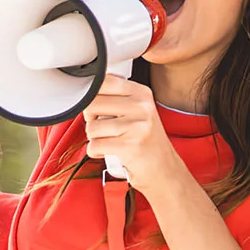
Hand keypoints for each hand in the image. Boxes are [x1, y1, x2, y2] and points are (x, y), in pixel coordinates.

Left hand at [82, 74, 182, 194]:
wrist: (163, 168)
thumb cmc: (146, 140)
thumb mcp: (138, 111)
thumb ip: (117, 97)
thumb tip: (86, 89)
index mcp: (142, 93)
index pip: (104, 81)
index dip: (91, 94)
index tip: (96, 104)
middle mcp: (141, 107)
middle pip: (92, 103)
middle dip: (90, 118)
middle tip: (103, 125)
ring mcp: (136, 127)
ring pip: (91, 127)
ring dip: (94, 137)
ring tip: (109, 139)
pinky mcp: (129, 147)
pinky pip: (94, 146)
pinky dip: (96, 152)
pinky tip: (109, 151)